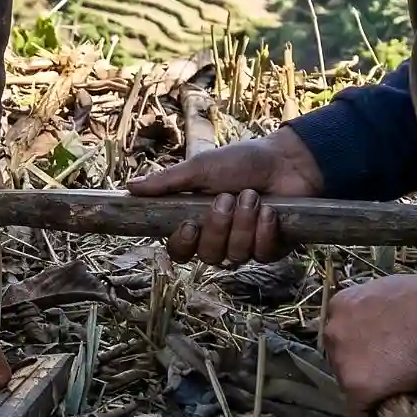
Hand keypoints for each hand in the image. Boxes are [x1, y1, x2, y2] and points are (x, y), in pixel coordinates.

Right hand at [126, 128, 325, 266]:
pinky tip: (270, 211)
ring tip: (252, 196)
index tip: (190, 225)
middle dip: (219, 226)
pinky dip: (265, 229)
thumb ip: (167, 182)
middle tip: (228, 198)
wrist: (287, 160)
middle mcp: (219, 239)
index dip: (183, 244)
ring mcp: (245, 246)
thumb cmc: (242, 161)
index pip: (179, 250)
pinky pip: (261, 254)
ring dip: (244, 223)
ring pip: (235, 255)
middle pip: (207, 256)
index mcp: (198, 221)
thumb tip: (130, 188)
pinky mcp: (271, 250)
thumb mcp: (202, 167)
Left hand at [320, 273, 416, 416]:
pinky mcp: (356, 387)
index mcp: (343, 305)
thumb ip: (386, 311)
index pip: (345, 333)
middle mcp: (334, 330)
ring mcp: (343, 360)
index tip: (378, 355)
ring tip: (390, 399)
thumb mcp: (398, 295)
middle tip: (387, 376)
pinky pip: (359, 413)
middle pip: (342, 358)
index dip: (362, 347)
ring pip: (349, 386)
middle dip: (361, 368)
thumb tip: (399, 324)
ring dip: (367, 393)